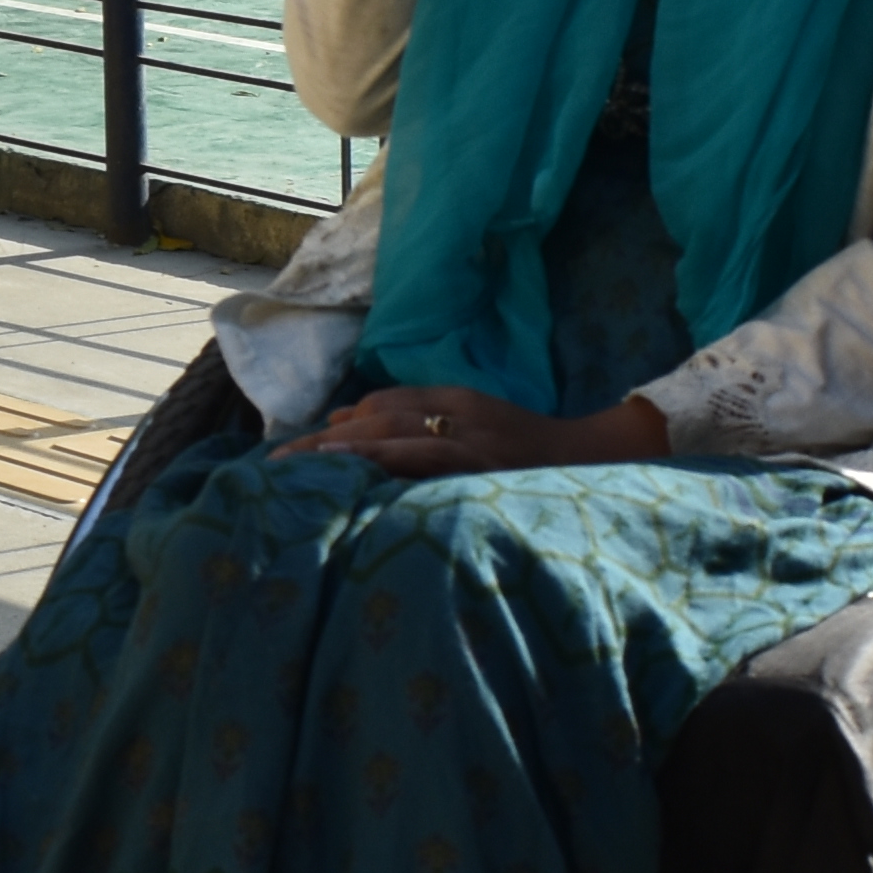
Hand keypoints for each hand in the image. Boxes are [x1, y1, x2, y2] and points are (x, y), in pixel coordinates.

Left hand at [284, 379, 665, 476]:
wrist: (597, 463)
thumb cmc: (533, 455)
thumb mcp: (481, 430)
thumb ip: (430, 428)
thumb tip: (360, 430)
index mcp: (460, 400)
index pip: (389, 403)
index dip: (347, 421)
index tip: (307, 443)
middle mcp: (461, 413)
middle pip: (379, 418)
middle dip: (326, 441)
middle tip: (276, 463)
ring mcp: (470, 440)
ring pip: (394, 436)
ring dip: (342, 451)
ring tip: (297, 465)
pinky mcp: (480, 467)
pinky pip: (423, 461)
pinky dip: (383, 463)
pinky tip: (350, 472)